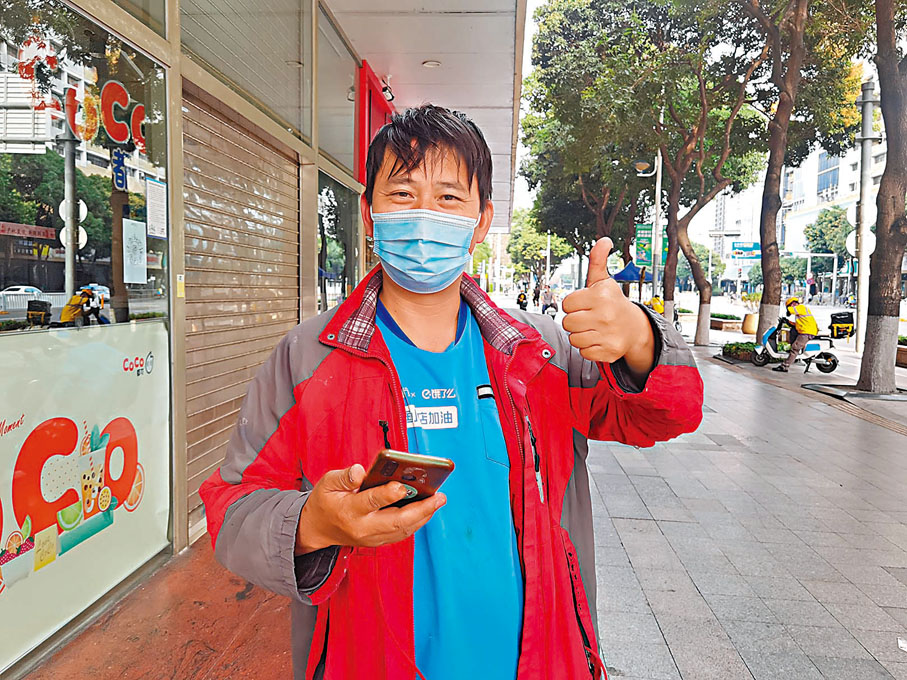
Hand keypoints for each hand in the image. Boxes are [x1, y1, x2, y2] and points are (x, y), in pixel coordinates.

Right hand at [295, 463, 445, 554]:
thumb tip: (360, 471)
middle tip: (439, 497)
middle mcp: (363, 527)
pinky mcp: (378, 541)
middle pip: (396, 521)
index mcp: (349, 510)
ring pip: (403, 529)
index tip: (403, 485)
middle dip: (421, 509)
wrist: (317, 529)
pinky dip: (416, 522)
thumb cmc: (325, 501)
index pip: (372, 501)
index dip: (389, 493)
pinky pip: (401, 533)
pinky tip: (427, 509)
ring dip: (423, 515)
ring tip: (438, 500)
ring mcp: (371, 538)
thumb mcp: (327, 483)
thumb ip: (345, 477)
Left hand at [561, 238, 655, 375]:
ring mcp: (608, 335)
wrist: (636, 328)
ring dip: (580, 334)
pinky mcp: (608, 352)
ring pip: (573, 338)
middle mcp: (605, 315)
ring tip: (593, 328)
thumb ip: (598, 260)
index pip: (566, 304)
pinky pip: (583, 352)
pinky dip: (588, 348)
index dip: (573, 304)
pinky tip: (599, 339)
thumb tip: (604, 240)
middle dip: (575, 320)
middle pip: (567, 322)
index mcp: (601, 296)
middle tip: (588, 317)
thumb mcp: (604, 281)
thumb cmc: (613, 303)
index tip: (584, 304)